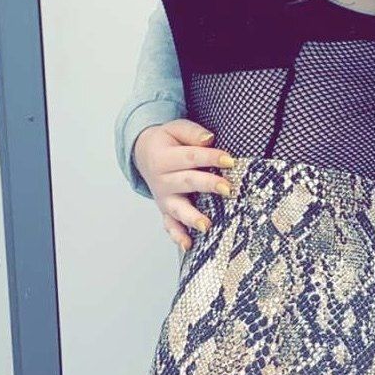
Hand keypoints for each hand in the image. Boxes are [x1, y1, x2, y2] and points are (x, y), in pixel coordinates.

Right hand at [132, 119, 235, 251]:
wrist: (144, 154)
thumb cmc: (168, 142)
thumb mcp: (176, 129)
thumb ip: (192, 133)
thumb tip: (209, 139)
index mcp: (164, 157)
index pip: (191, 157)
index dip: (211, 157)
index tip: (230, 160)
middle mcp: (162, 179)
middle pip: (187, 182)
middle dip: (207, 185)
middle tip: (227, 189)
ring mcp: (164, 198)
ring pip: (178, 209)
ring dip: (192, 217)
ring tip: (206, 225)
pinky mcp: (165, 211)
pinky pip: (170, 226)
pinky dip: (178, 236)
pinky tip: (188, 245)